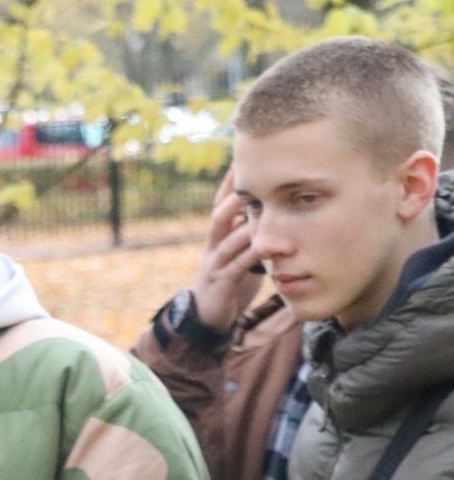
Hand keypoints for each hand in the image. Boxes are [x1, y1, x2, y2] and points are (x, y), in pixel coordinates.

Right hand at [191, 171, 262, 331]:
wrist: (207, 318)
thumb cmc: (228, 284)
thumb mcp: (239, 256)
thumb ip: (250, 237)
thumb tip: (272, 213)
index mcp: (218, 239)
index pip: (221, 206)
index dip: (230, 185)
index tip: (242, 161)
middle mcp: (213, 248)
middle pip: (219, 215)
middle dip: (233, 195)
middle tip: (252, 176)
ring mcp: (215, 265)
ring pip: (226, 237)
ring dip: (244, 222)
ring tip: (261, 206)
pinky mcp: (221, 283)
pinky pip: (237, 265)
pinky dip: (253, 255)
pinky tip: (266, 246)